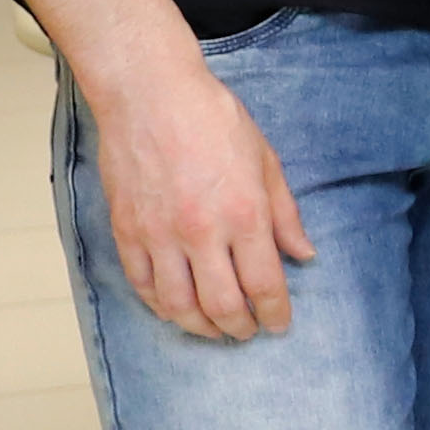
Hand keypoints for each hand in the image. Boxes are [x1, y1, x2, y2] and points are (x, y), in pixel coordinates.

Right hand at [78, 50, 312, 338]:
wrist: (150, 96)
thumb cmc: (214, 121)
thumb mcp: (266, 162)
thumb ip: (285, 215)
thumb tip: (303, 254)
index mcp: (244, 215)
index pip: (264, 285)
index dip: (275, 313)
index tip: (279, 324)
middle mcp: (201, 232)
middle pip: (221, 305)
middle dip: (239, 328)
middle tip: (248, 332)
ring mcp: (159, 235)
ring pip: (177, 305)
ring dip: (199, 326)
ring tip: (214, 329)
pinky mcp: (126, 230)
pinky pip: (142, 284)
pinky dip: (160, 305)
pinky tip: (175, 309)